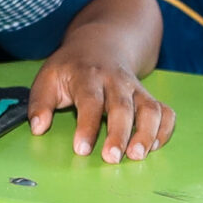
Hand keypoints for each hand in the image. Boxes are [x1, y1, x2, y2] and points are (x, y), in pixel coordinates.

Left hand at [27, 52, 173, 162]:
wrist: (100, 44)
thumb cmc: (71, 68)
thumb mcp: (48, 77)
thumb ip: (40, 103)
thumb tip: (38, 127)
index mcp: (88, 75)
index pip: (90, 100)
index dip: (86, 125)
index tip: (81, 149)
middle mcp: (116, 81)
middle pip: (122, 107)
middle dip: (119, 134)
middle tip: (112, 158)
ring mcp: (136, 88)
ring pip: (149, 108)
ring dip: (147, 133)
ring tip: (137, 156)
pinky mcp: (149, 96)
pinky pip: (165, 112)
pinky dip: (164, 130)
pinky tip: (154, 147)